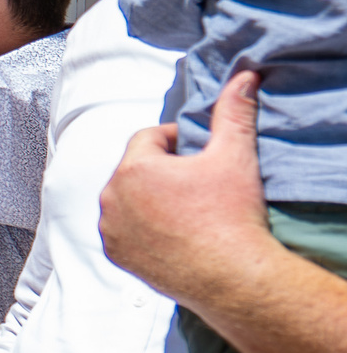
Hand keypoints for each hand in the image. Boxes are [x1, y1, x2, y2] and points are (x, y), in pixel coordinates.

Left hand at [101, 71, 265, 304]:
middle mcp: (111, 197)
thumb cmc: (231, 214)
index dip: (173, 139)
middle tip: (191, 180)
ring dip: (145, 198)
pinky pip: (122, 231)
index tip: (194, 151)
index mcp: (133, 168)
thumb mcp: (234, 155)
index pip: (147, 138)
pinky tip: (167, 230)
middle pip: (133, 169)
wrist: (232, 275)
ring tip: (180, 206)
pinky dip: (138, 227)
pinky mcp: (115, 255)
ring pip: (124, 200)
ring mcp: (110, 229)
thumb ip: (233, 112)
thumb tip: (243, 77)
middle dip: (158, 169)